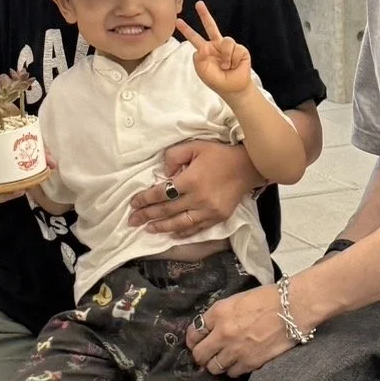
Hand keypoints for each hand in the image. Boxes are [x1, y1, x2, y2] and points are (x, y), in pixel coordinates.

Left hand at [129, 140, 256, 235]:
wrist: (248, 166)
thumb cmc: (219, 154)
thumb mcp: (195, 146)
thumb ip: (174, 156)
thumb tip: (164, 172)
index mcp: (190, 180)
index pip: (161, 193)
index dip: (145, 199)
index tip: (133, 203)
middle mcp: (198, 199)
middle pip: (167, 210)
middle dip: (147, 215)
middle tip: (132, 220)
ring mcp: (209, 211)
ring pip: (180, 223)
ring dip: (161, 227)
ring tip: (148, 229)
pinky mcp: (218, 218)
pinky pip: (196, 228)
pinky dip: (183, 232)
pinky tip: (172, 234)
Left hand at [176, 0, 252, 99]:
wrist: (233, 88)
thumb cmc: (216, 80)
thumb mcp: (202, 71)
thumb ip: (199, 58)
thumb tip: (205, 47)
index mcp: (205, 50)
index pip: (194, 38)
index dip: (186, 30)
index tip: (178, 21)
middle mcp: (216, 45)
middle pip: (210, 26)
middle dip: (204, 14)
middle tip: (198, 4)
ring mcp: (227, 46)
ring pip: (226, 41)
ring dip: (225, 57)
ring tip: (226, 66)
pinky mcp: (239, 49)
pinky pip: (234, 48)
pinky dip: (232, 59)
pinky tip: (233, 65)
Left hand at [186, 284, 293, 377]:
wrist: (293, 308)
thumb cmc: (267, 298)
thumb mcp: (237, 300)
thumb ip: (220, 314)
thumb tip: (209, 328)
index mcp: (218, 313)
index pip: (194, 332)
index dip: (193, 339)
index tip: (196, 341)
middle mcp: (223, 333)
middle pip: (199, 354)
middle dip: (200, 355)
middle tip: (205, 355)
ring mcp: (236, 350)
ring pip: (214, 367)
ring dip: (216, 364)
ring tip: (222, 360)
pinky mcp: (250, 363)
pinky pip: (233, 373)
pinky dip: (233, 369)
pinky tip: (238, 362)